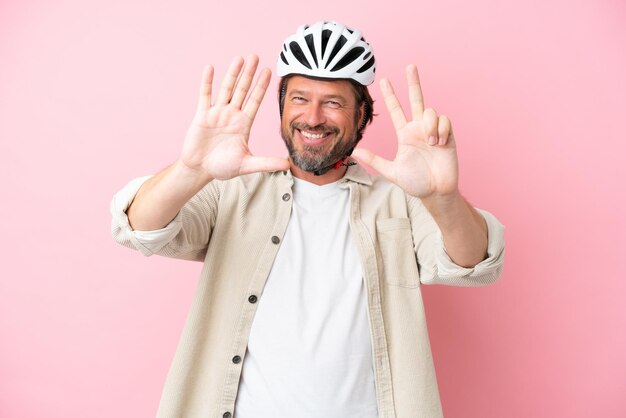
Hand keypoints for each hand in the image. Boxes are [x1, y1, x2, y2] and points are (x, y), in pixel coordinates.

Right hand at [180, 55, 288, 180]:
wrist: (200, 170)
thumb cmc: (223, 167)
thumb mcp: (247, 164)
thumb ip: (266, 163)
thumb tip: (287, 164)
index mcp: (244, 124)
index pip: (255, 101)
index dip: (262, 87)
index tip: (269, 72)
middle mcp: (232, 115)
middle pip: (242, 90)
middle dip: (249, 74)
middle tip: (256, 56)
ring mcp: (217, 113)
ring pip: (226, 89)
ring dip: (232, 73)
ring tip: (239, 58)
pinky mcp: (202, 115)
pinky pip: (205, 95)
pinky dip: (207, 82)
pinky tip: (211, 68)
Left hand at [352, 65, 458, 198]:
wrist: (436, 191)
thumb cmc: (415, 182)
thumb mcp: (391, 171)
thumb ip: (374, 160)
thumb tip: (354, 152)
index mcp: (405, 134)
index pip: (396, 110)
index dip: (390, 96)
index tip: (384, 81)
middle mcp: (418, 128)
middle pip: (416, 99)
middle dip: (413, 82)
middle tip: (410, 66)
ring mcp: (433, 130)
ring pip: (430, 111)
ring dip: (430, 125)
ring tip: (430, 143)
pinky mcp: (448, 134)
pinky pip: (445, 121)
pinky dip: (441, 130)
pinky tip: (439, 144)